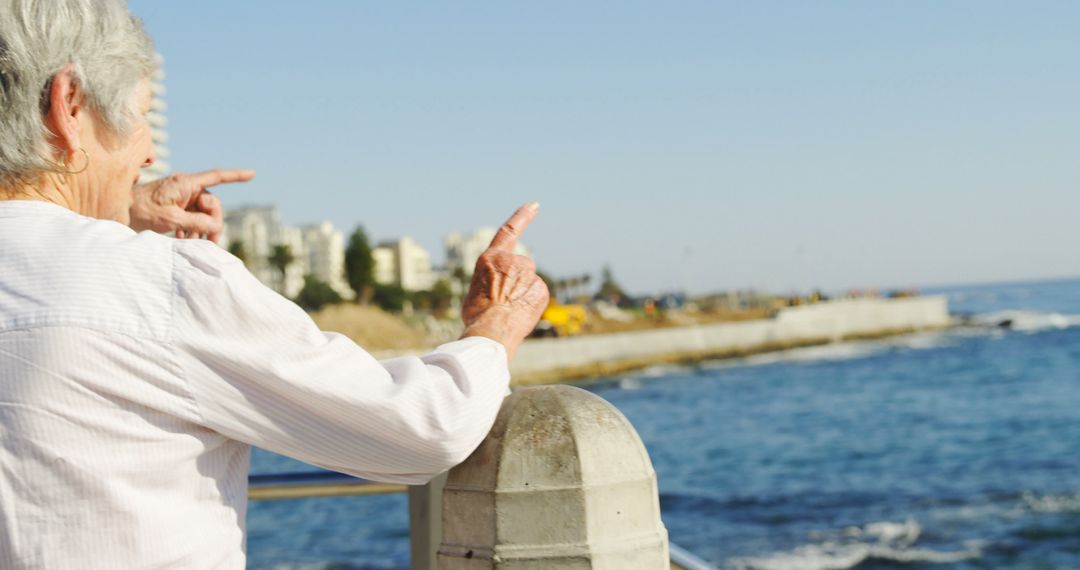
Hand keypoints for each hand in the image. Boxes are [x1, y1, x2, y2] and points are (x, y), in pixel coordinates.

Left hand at [129, 169, 255, 242]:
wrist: (118, 211)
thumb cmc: (141, 211)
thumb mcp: (171, 219)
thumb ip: (197, 222)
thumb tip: (217, 226)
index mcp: (186, 183)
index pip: (217, 177)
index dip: (236, 176)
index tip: (252, 174)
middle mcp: (186, 187)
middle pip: (211, 204)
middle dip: (212, 223)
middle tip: (209, 243)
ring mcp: (180, 196)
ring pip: (202, 213)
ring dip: (201, 229)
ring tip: (190, 242)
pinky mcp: (175, 205)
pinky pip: (192, 216)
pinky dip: (192, 228)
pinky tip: (183, 238)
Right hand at [461, 202, 549, 361]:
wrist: (492, 330)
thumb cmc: (478, 315)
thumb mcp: (476, 291)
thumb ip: (492, 281)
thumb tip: (502, 291)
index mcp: (490, 258)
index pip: (509, 231)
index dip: (523, 216)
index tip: (535, 205)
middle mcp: (512, 260)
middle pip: (519, 268)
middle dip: (515, 282)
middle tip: (503, 302)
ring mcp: (529, 273)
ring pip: (528, 283)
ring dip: (522, 294)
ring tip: (508, 310)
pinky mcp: (541, 288)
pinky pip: (537, 295)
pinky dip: (531, 304)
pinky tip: (520, 314)